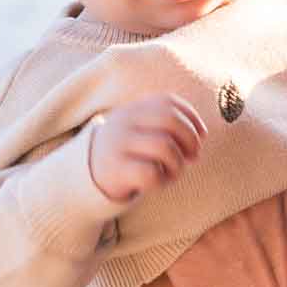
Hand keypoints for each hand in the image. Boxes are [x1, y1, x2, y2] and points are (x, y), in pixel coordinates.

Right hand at [88, 93, 206, 203]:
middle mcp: (124, 122)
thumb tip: (200, 136)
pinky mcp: (116, 170)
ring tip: (172, 173)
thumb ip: (166, 126)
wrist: (86, 175)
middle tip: (193, 157)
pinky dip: (162, 181)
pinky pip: (151, 173)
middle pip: (171, 121)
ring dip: (178, 165)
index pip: (169, 102)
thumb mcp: (141, 131)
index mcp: (133, 109)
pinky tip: (156, 183)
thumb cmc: (126, 153)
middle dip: (191, 140)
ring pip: (165, 147)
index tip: (201, 136)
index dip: (192, 119)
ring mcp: (118, 144)